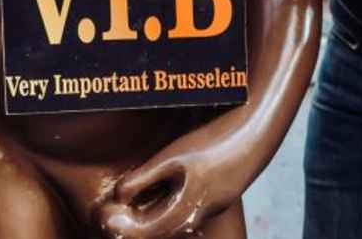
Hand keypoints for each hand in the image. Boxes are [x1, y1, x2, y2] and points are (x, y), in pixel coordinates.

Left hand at [97, 149, 231, 238]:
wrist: (256, 133)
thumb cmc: (214, 143)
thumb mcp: (173, 157)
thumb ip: (145, 178)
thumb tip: (119, 195)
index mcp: (186, 210)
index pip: (147, 232)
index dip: (124, 227)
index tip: (105, 216)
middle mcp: (199, 216)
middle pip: (161, 231)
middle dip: (136, 226)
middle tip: (112, 214)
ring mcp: (211, 207)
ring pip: (174, 223)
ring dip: (151, 218)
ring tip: (131, 205)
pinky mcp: (217, 197)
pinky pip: (186, 213)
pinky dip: (167, 209)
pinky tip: (158, 195)